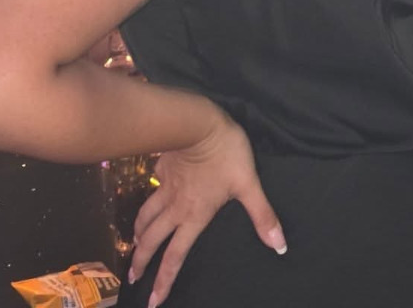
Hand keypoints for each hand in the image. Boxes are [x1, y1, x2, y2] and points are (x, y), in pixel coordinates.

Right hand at [128, 111, 285, 307]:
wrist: (199, 123)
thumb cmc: (226, 154)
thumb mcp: (249, 185)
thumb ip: (263, 216)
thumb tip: (279, 246)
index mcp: (194, 215)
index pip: (176, 256)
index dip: (164, 280)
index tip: (153, 301)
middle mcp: (175, 207)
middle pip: (152, 240)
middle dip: (141, 261)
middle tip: (133, 277)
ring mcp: (166, 187)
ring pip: (145, 216)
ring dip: (138, 233)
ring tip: (134, 244)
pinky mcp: (161, 168)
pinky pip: (151, 188)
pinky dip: (147, 199)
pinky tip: (149, 198)